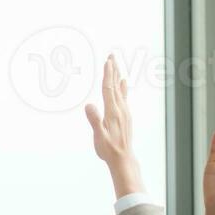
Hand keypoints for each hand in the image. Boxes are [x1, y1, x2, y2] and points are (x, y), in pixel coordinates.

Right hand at [83, 54, 142, 196]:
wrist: (123, 158)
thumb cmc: (108, 149)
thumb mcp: (98, 136)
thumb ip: (94, 120)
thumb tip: (88, 104)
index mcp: (113, 112)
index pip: (109, 89)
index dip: (108, 75)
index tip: (107, 61)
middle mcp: (121, 109)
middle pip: (116, 85)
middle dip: (113, 70)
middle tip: (112, 55)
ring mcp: (125, 112)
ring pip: (120, 89)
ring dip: (117, 76)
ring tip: (116, 65)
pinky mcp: (126, 116)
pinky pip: (124, 96)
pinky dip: (122, 87)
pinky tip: (123, 83)